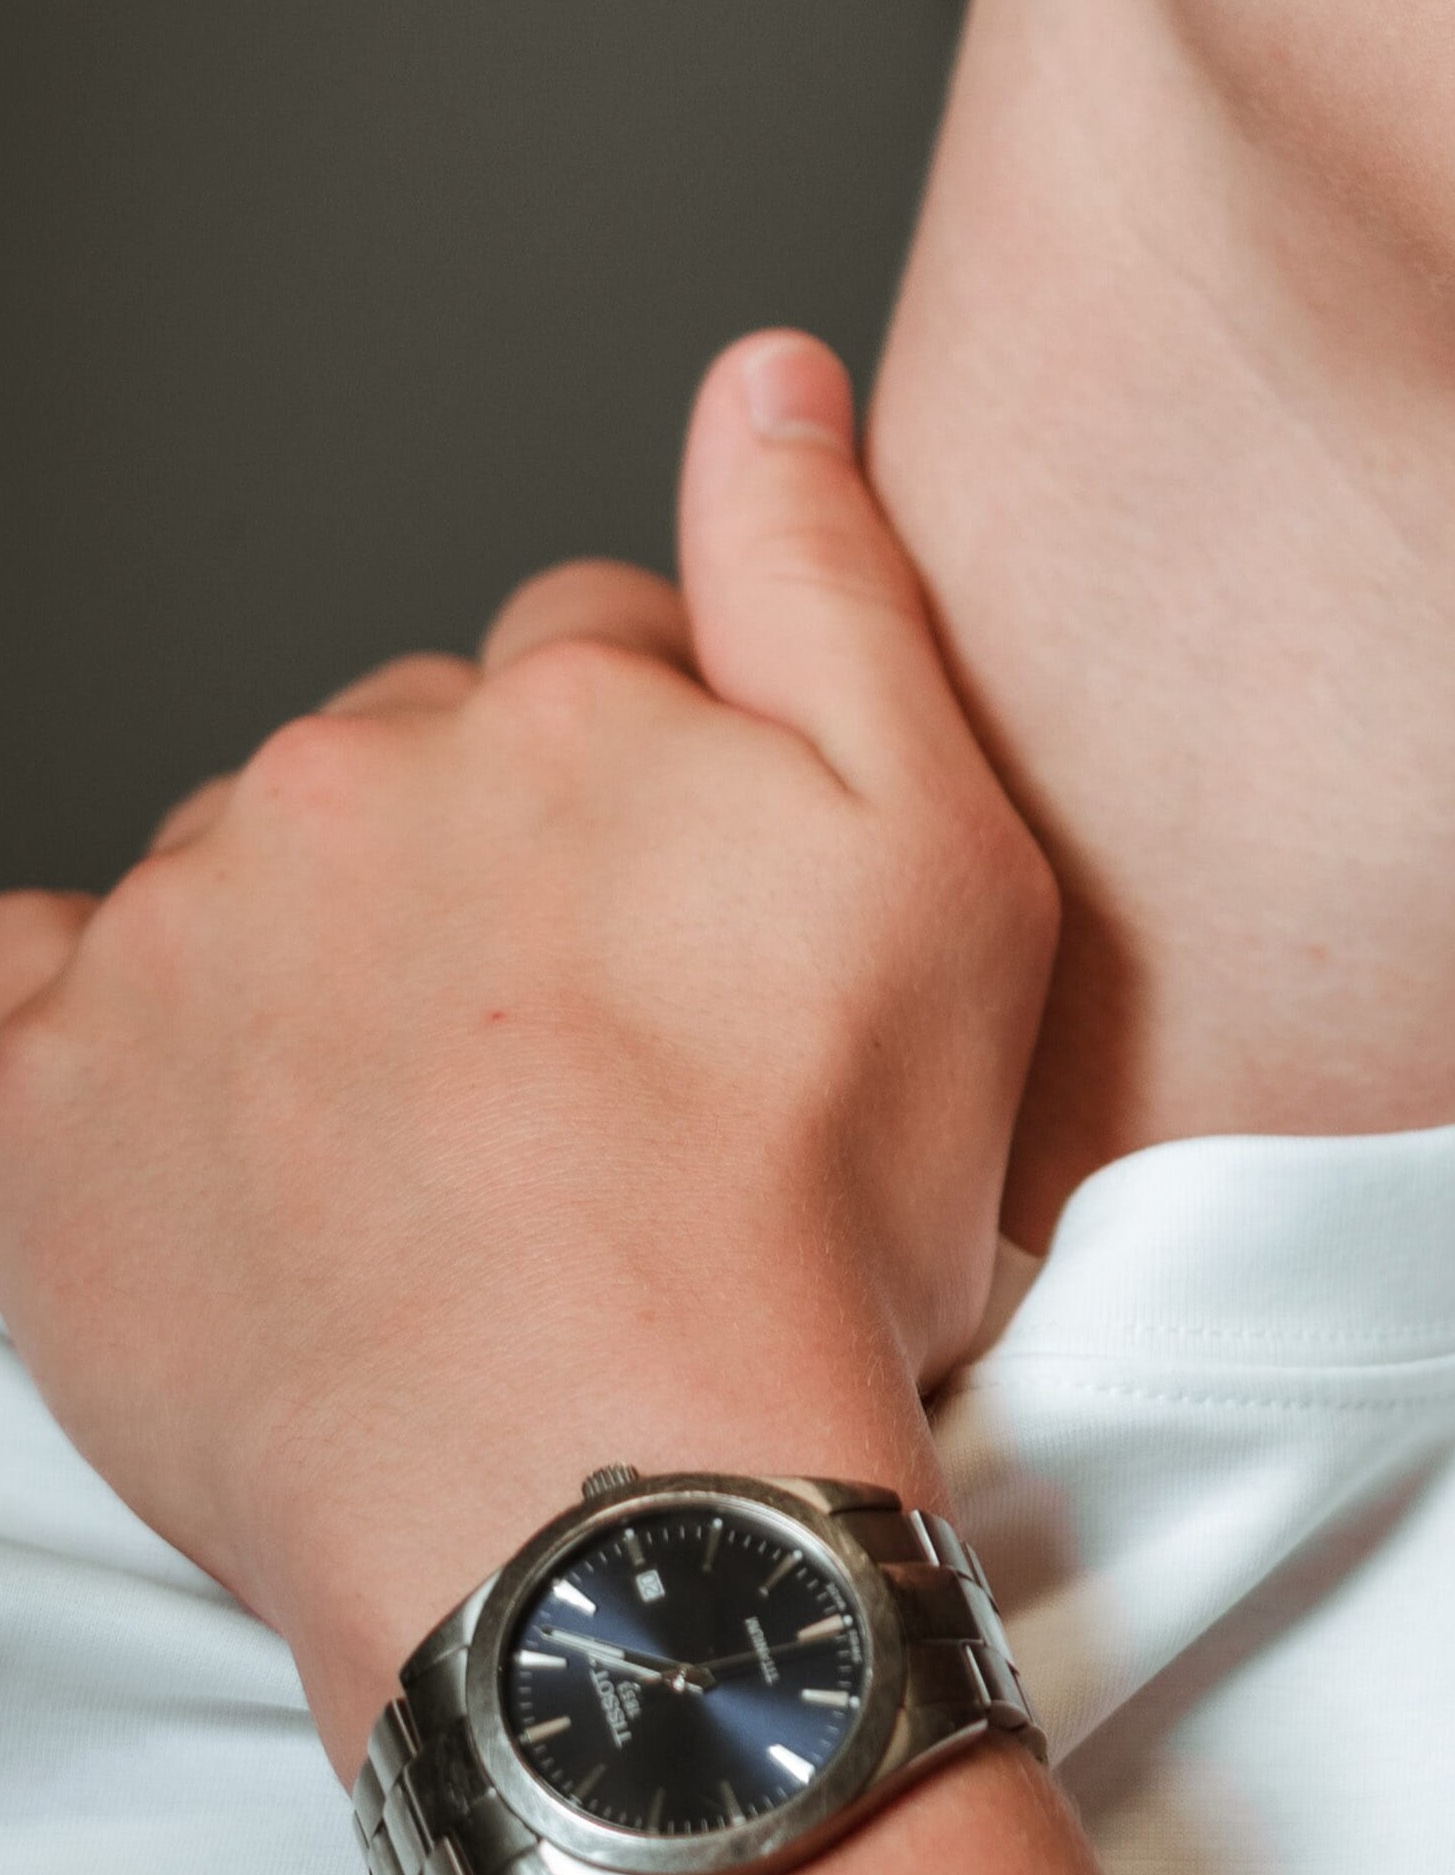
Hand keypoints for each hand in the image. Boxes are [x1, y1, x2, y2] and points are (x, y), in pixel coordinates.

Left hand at [0, 333, 1058, 1768]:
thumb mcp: (943, 853)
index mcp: (560, 705)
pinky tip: (185, 1094)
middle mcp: (347, 776)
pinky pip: (25, 989)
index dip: (667, 760)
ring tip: (433, 1123)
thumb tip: (762, 371)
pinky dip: (91, 1021)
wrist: (613, 1503)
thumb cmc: (807, 1207)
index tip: (699, 908)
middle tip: (581, 1037)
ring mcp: (182, 942)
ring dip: (325, 940)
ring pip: (252, 864)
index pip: (593, 642)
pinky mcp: (46, 1113)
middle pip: (415, 747)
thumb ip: (828, 577)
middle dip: (488, 846)